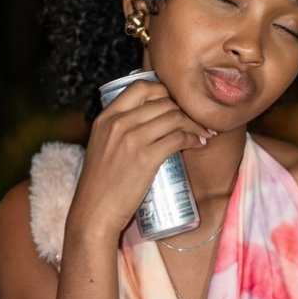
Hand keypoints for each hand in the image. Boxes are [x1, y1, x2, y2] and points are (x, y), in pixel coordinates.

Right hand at [68, 79, 213, 240]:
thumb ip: (118, 132)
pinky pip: (178, 138)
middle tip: (196, 120)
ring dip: (194, 123)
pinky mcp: (146, 158)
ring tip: (203, 132)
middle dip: (184, 108)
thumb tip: (147, 124)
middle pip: (162, 101)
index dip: (163, 91)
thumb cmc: (100, 186)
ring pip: (174, 117)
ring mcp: (132, 139)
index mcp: (106, 117)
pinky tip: (199, 143)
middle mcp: (118, 123)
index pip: (140, 87)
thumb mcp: (102, 147)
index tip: (175, 105)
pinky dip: (193, 138)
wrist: (94, 212)